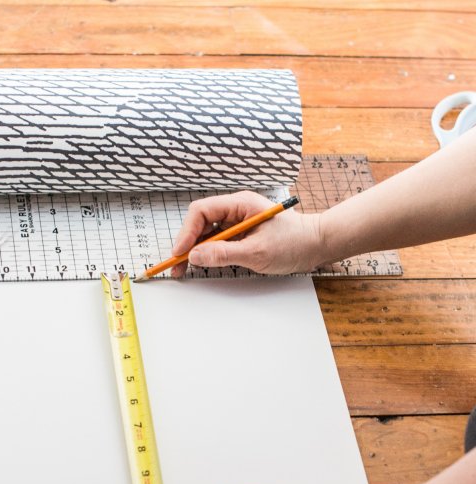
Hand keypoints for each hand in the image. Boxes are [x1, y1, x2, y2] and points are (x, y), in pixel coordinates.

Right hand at [170, 190, 324, 277]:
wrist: (316, 246)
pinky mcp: (240, 235)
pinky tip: (201, 265)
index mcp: (240, 203)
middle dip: (186, 243)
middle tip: (177, 266)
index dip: (187, 232)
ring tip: (184, 269)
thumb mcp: (257, 252)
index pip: (202, 211)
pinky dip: (206, 254)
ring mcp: (237, 222)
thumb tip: (195, 256)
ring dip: (194, 250)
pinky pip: (216, 242)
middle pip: (200, 223)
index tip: (180, 252)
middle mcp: (236, 209)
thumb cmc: (294, 243)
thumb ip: (224, 254)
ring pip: (206, 234)